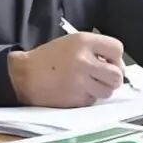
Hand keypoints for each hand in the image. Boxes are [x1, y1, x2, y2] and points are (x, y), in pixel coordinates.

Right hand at [7, 32, 124, 106]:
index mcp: (84, 42)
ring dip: (102, 89)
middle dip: (113, 77)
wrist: (25, 76)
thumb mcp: (73, 42)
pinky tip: (77, 90)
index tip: (109, 61)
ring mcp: (81, 82)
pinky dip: (88, 97)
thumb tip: (116, 63)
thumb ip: (95, 49)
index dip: (116, 57)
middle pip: (117, 75)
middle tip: (103, 76)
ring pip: (108, 91)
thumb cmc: (49, 58)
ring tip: (89, 83)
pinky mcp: (76, 99)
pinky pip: (93, 100)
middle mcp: (84, 61)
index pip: (117, 49)